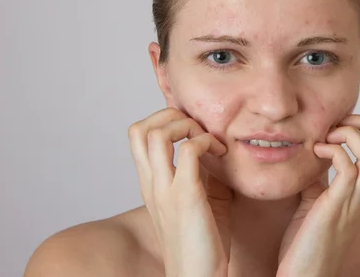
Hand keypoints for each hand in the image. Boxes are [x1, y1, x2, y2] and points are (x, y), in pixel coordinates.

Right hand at [128, 107, 232, 276]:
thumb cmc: (203, 244)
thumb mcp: (194, 200)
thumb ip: (195, 173)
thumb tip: (211, 146)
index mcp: (150, 185)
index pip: (138, 135)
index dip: (163, 119)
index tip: (193, 130)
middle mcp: (151, 185)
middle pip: (139, 129)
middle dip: (171, 116)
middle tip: (199, 130)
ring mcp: (165, 190)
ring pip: (157, 133)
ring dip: (187, 126)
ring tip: (209, 141)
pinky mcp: (186, 197)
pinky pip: (189, 150)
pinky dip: (206, 141)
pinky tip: (221, 154)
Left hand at [277, 115, 359, 276]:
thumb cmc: (305, 246)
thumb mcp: (315, 203)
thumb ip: (320, 180)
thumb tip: (314, 154)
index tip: (333, 126)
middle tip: (333, 125)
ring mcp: (353, 202)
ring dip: (352, 134)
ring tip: (328, 135)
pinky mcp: (337, 207)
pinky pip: (349, 168)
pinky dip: (334, 150)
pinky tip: (316, 152)